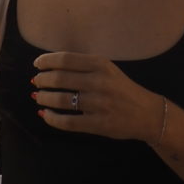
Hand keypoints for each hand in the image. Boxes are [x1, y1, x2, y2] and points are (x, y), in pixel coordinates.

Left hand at [33, 51, 160, 141]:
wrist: (147, 113)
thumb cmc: (123, 89)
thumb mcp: (108, 70)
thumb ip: (84, 67)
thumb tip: (51, 69)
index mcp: (101, 65)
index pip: (66, 59)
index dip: (47, 61)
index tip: (37, 64)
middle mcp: (99, 82)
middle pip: (60, 78)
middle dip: (43, 80)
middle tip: (36, 82)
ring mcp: (98, 104)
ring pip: (61, 100)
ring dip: (44, 98)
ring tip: (39, 97)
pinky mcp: (98, 124)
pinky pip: (68, 122)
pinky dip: (52, 118)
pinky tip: (46, 115)